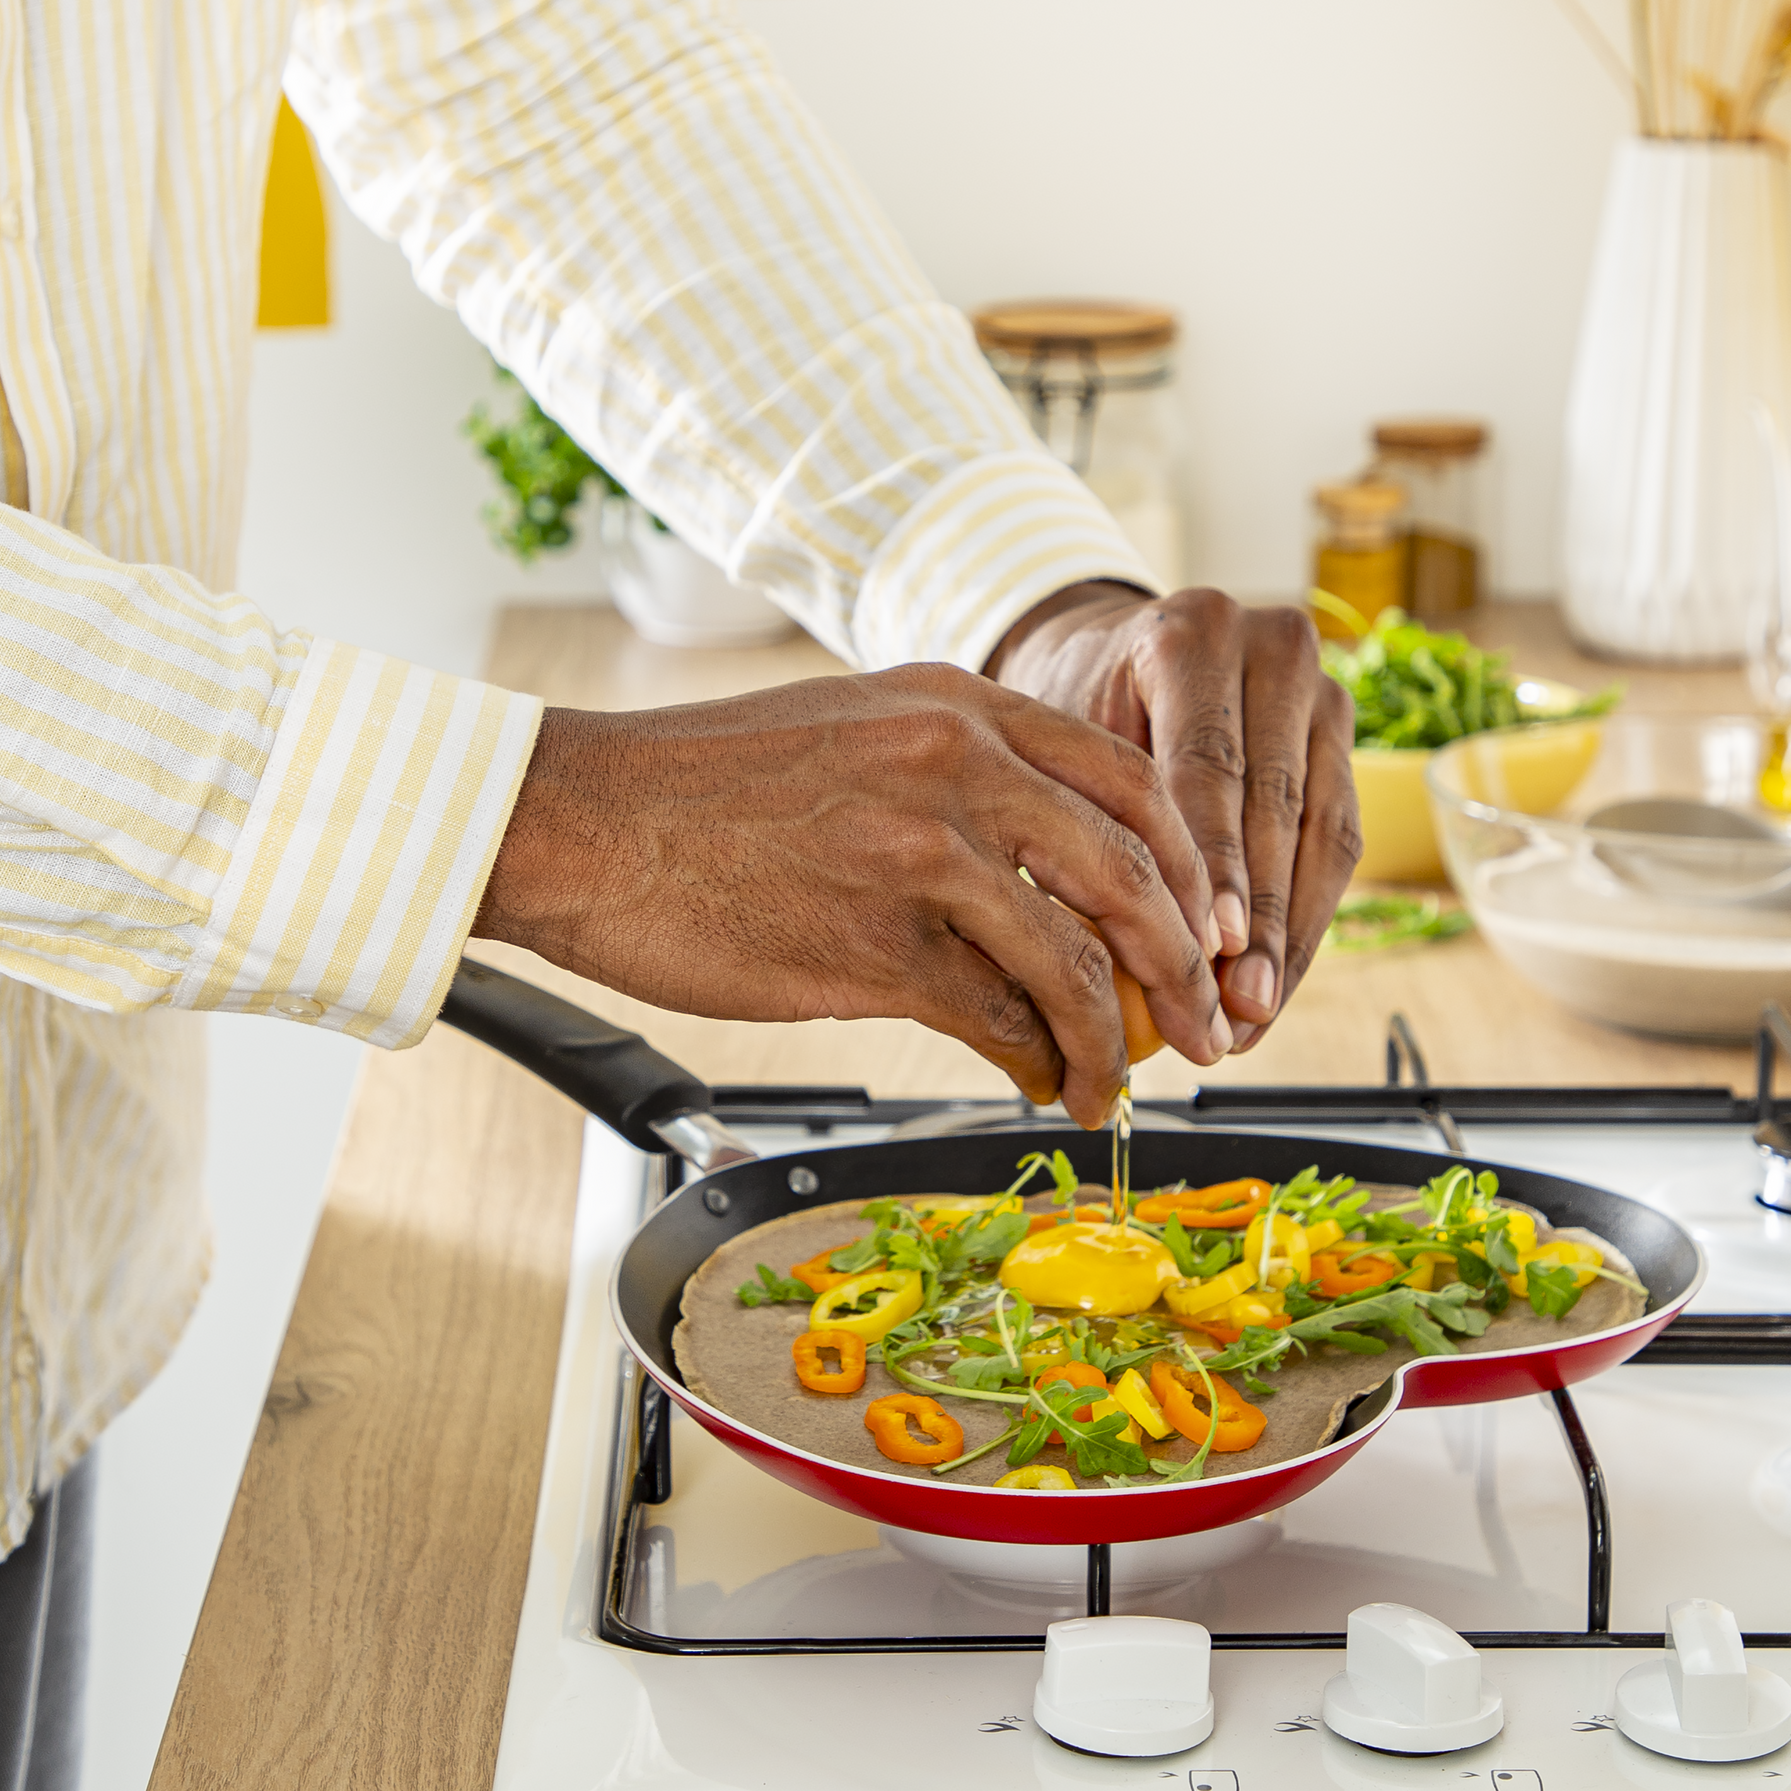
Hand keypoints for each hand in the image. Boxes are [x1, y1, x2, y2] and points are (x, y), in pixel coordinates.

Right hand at [472, 665, 1229, 1124]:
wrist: (580, 819)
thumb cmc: (702, 787)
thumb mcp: (854, 732)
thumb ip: (959, 778)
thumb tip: (1050, 877)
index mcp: (959, 703)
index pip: (1132, 781)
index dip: (1190, 871)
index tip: (1211, 931)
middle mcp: (955, 763)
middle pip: (1133, 872)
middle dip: (1187, 966)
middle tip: (1209, 1026)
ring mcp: (917, 854)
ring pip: (1074, 960)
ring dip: (1114, 1042)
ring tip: (1114, 1086)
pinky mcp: (872, 945)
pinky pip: (996, 1017)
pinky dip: (1035, 1060)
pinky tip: (1039, 1081)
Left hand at [987, 585, 1361, 1049]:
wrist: (1111, 655)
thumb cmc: (1070, 707)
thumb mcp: (1057, 740)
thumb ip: (1083, 818)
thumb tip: (1088, 954)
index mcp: (1189, 634)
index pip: (1210, 765)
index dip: (1216, 866)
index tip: (1212, 950)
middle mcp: (1272, 646)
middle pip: (1275, 802)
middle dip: (1257, 921)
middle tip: (1235, 1009)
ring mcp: (1321, 688)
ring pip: (1321, 830)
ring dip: (1289, 936)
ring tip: (1254, 1017)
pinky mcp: (1342, 737)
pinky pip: (1337, 840)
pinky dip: (1305, 921)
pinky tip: (1274, 987)